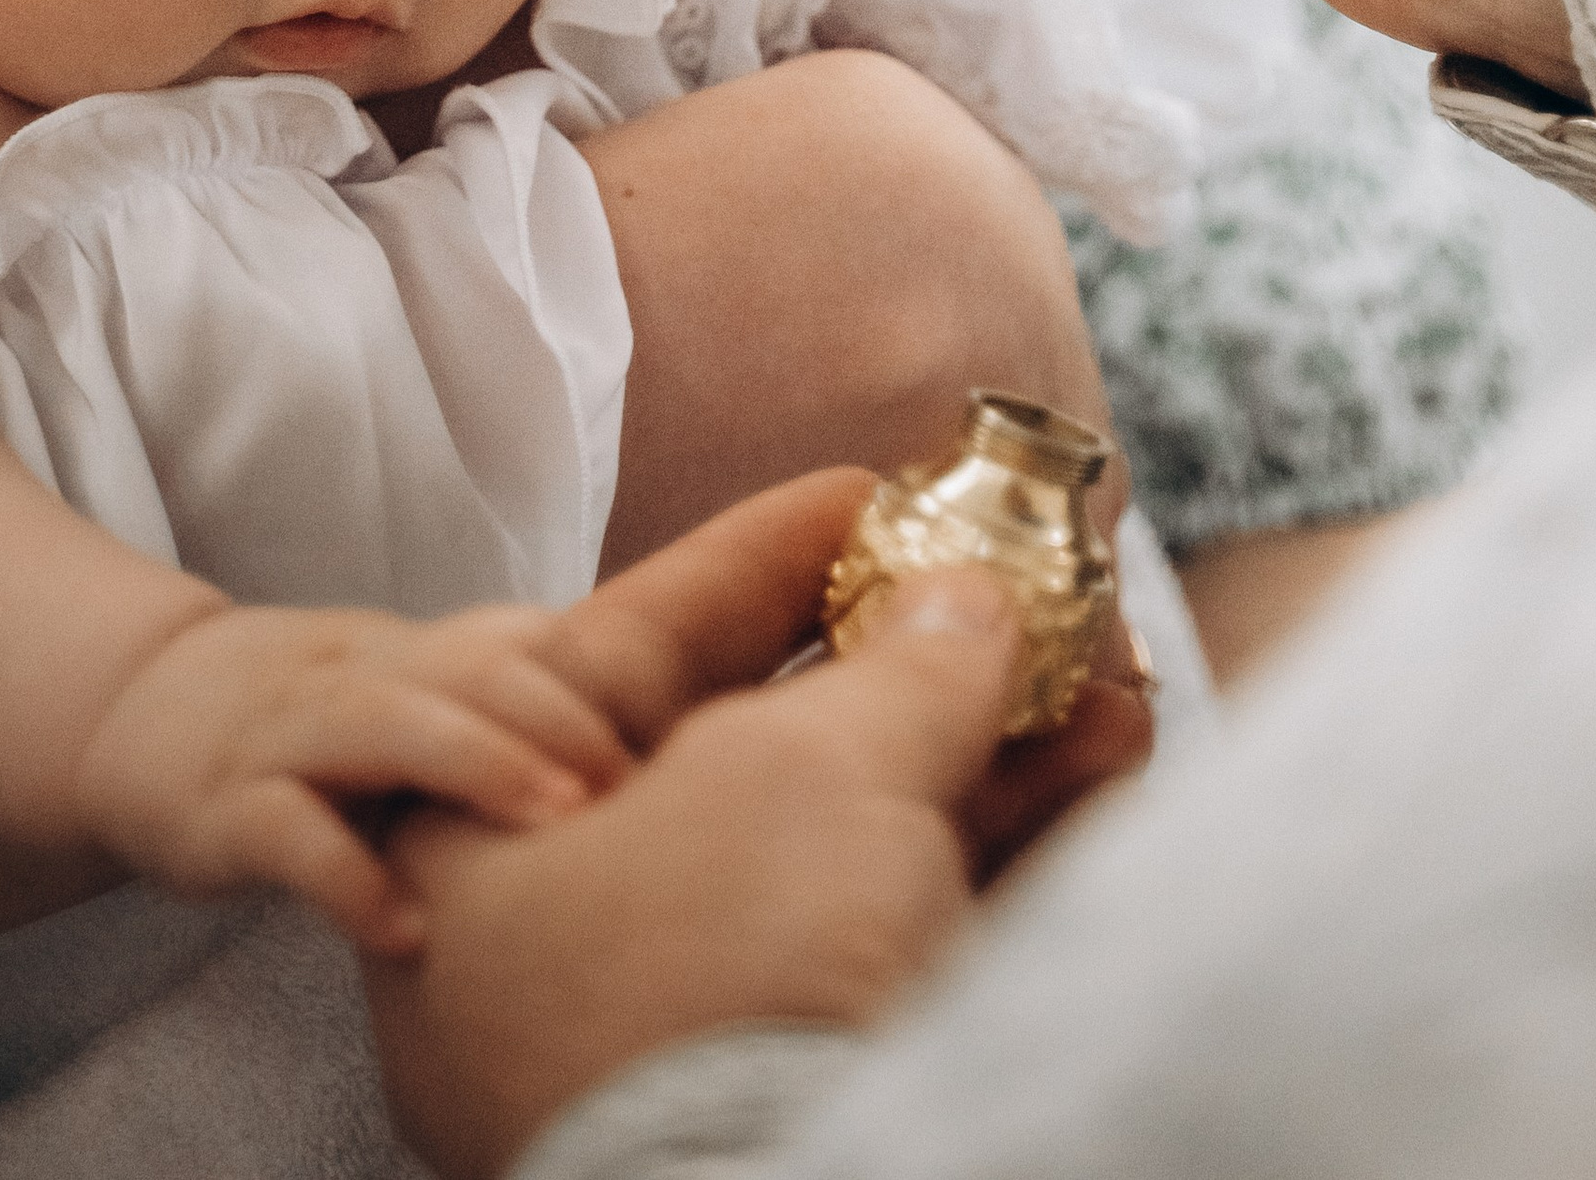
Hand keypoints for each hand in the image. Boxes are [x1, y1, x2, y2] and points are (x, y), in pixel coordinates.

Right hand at [74, 599, 630, 957]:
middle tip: (636, 780)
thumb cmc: (314, 719)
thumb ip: (497, 703)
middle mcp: (359, 680)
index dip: (593, 687)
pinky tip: (405, 930)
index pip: (513, 644)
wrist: (143, 710)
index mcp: (410, 656)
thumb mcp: (403, 691)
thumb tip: (638, 732)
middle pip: (467, 669)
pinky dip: (347, 878)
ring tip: (561, 819)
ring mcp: (289, 739)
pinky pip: (288, 835)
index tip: (672, 742)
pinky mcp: (225, 811)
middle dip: (559, 718)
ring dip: (481, 763)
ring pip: (387, 726)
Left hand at [365, 473, 1149, 1179]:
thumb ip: (899, 665)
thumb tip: (964, 601)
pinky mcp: (801, 1105)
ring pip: (855, 861)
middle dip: (913, 660)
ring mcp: (684, 1054)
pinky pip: (911, 951)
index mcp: (482, 864)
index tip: (869, 491)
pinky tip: (1114, 762)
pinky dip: (1013, 859)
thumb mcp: (813, 770)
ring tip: (1108, 668)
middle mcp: (566, 964)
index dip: (759, 561)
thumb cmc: (734, 978)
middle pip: (758, 761)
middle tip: (1013, 577)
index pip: (622, 656)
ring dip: (992, 754)